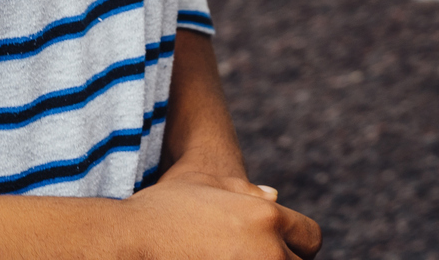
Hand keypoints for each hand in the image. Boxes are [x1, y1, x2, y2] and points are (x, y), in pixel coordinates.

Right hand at [123, 171, 321, 258]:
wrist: (128, 242)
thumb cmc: (161, 211)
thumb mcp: (203, 185)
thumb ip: (243, 191)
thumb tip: (273, 196)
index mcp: (266, 217)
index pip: (310, 238)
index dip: (294, 244)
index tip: (274, 248)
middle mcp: (268, 250)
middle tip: (245, 256)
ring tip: (232, 258)